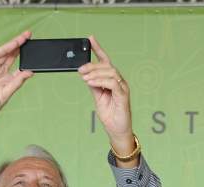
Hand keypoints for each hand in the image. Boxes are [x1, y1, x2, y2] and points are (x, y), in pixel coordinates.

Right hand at [0, 31, 33, 149]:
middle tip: (29, 36)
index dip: (25, 56)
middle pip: (11, 55)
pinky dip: (3, 49)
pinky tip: (11, 45)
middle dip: (20, 45)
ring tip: (23, 38)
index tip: (34, 50)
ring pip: (4, 53)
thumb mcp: (8, 92)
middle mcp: (0, 72)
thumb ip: (18, 81)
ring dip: (13, 44)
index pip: (18, 64)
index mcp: (7, 79)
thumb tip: (31, 72)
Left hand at [78, 36, 132, 151]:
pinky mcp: (123, 96)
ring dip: (95, 73)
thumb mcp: (97, 97)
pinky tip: (91, 83)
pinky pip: (113, 83)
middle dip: (92, 65)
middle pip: (107, 65)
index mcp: (112, 81)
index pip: (106, 61)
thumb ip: (93, 85)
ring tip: (85, 78)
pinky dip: (100, 81)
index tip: (90, 39)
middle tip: (80, 70)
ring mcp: (122, 88)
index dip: (98, 49)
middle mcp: (119, 82)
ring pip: (110, 72)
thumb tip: (85, 74)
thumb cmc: (110, 115)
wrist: (117, 130)